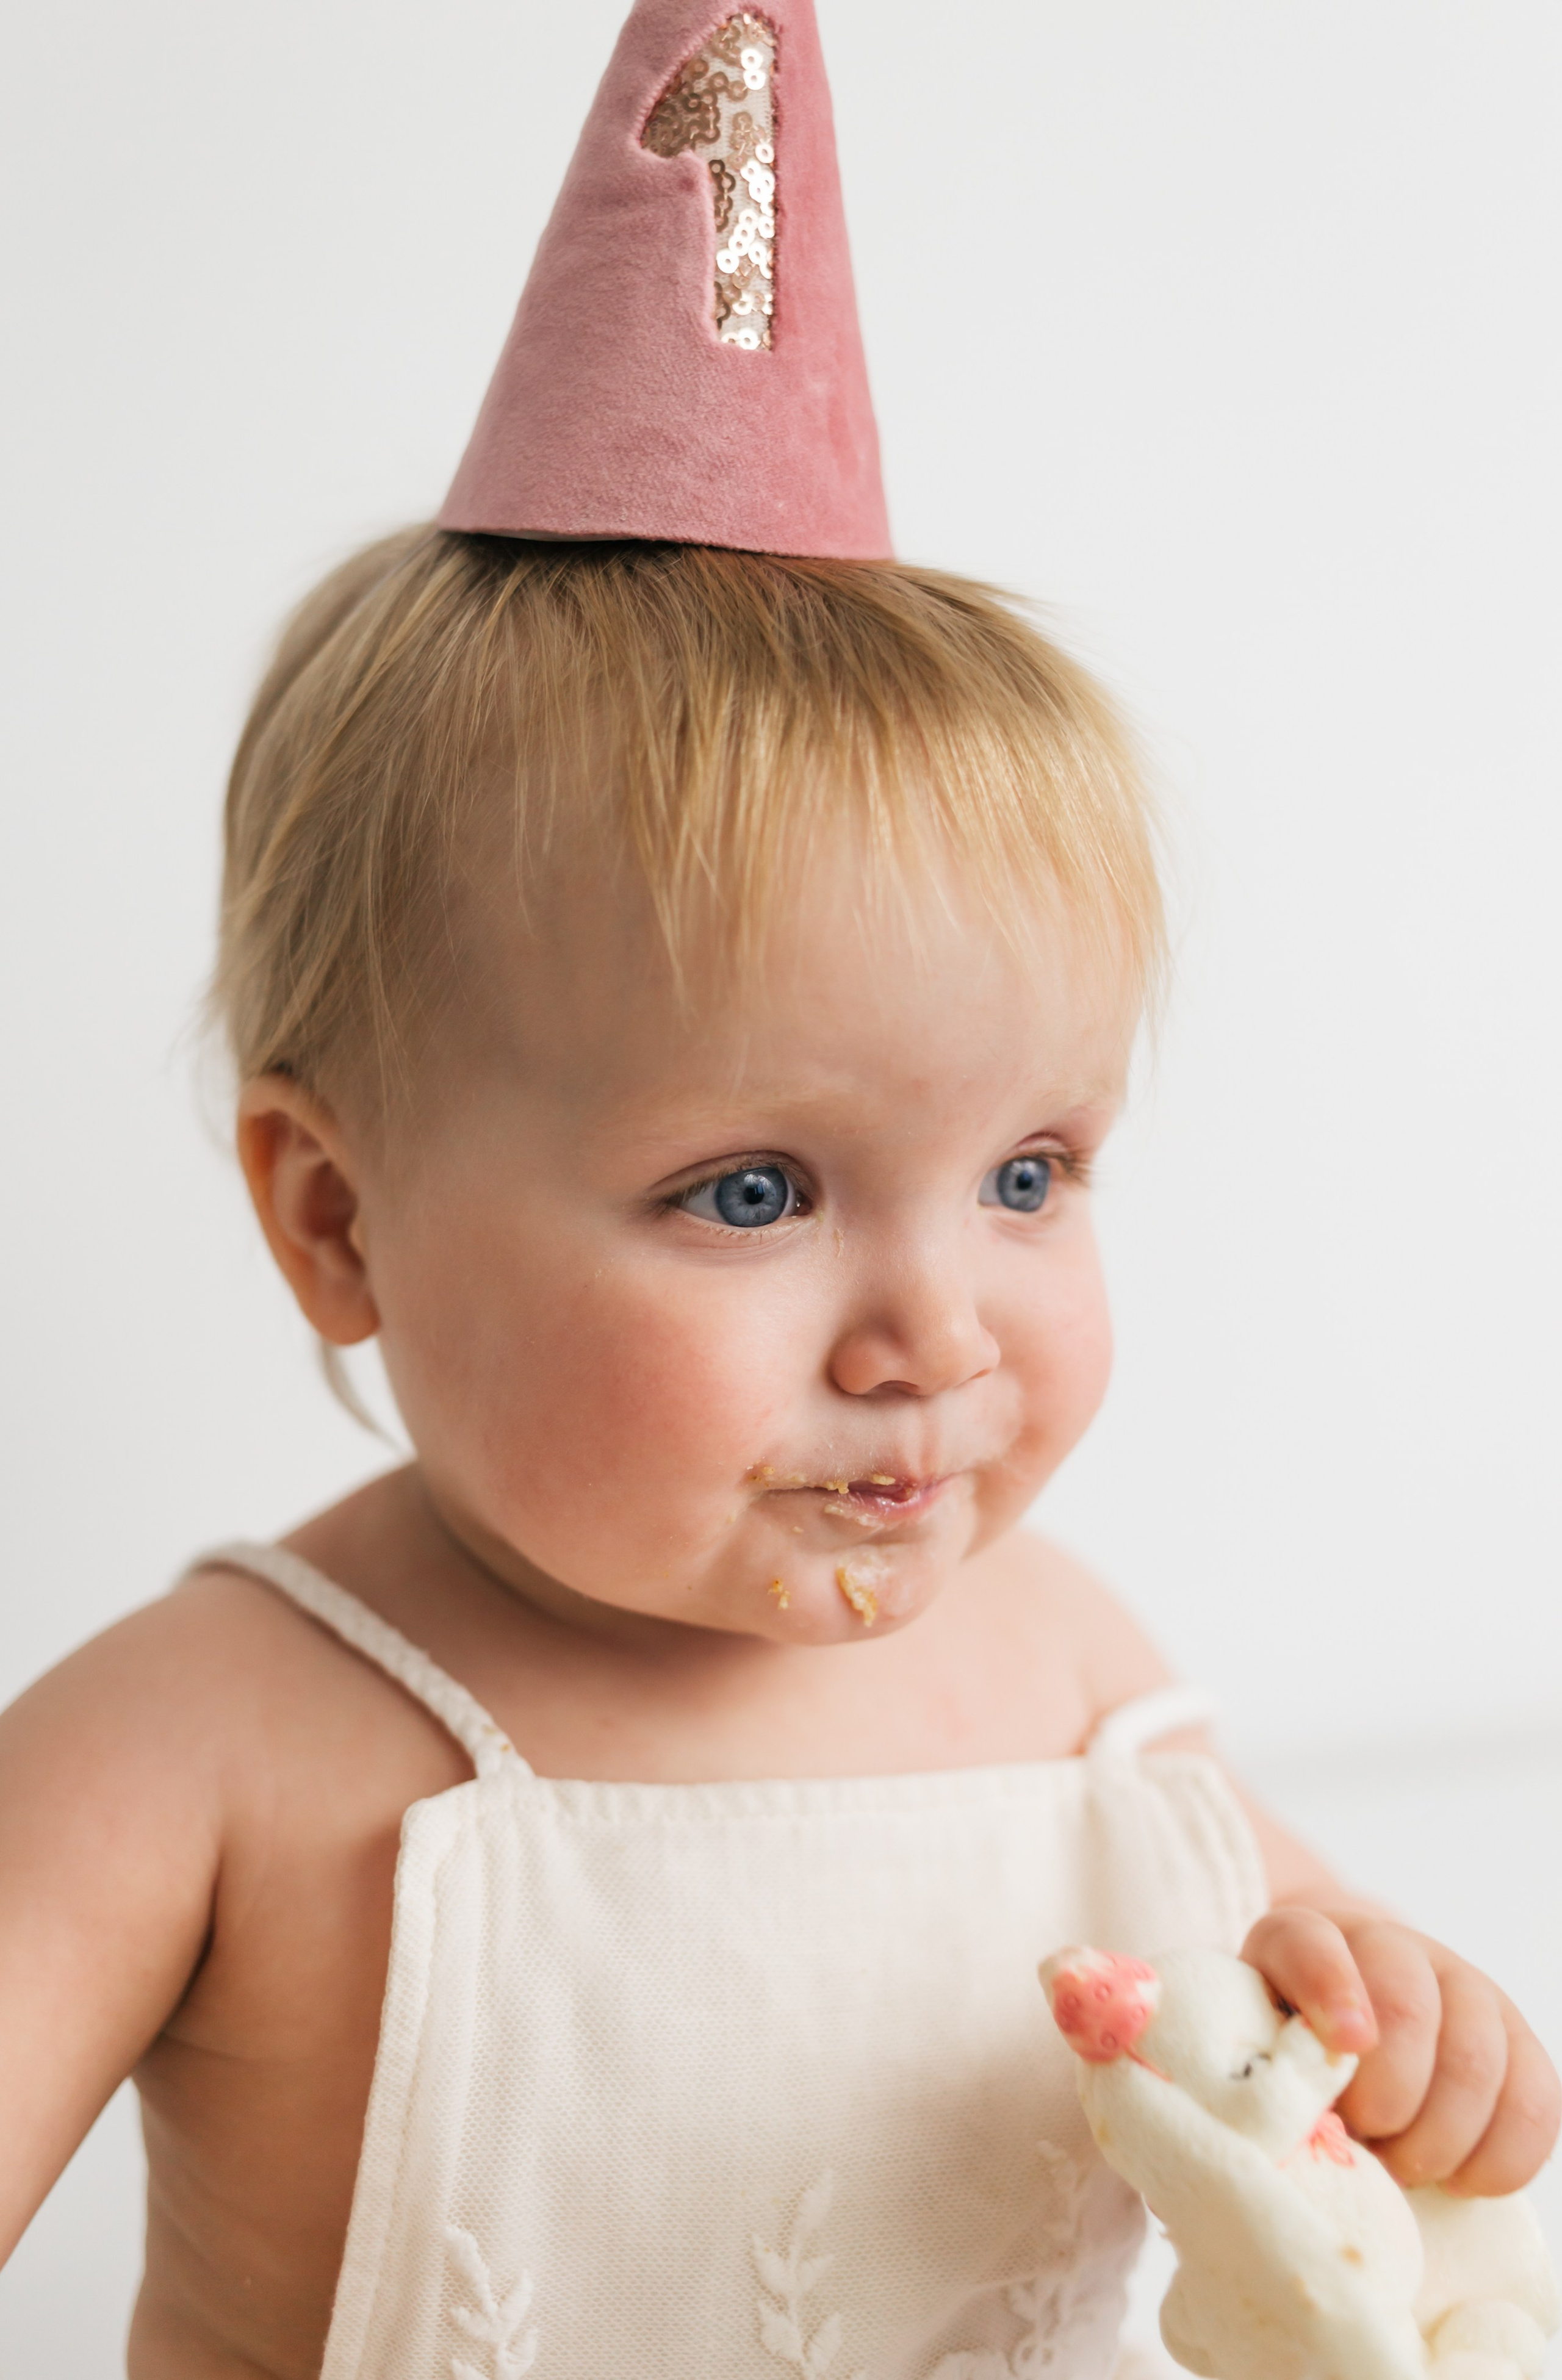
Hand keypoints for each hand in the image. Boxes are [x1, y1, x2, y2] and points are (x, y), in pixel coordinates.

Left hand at [1242, 1905, 1560, 2193]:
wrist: (1354, 2023)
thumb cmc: (1291, 2049)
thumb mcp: (1251, 2046)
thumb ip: (1256, 2073)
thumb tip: (1276, 2132)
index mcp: (1304, 1939)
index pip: (1310, 1945)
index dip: (1330, 1990)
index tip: (1343, 2045)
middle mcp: (1390, 1946)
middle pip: (1407, 2008)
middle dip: (1386, 2098)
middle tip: (1363, 2143)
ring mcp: (1462, 1985)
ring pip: (1476, 2058)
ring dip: (1439, 2137)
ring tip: (1404, 2168)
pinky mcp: (1517, 2039)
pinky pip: (1538, 2100)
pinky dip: (1501, 2157)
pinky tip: (1460, 2180)